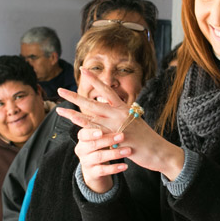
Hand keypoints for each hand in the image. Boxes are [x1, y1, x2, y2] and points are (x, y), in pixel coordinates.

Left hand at [57, 69, 184, 181]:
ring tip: (59, 110)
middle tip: (60, 89)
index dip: (94, 79)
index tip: (83, 69)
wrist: (160, 151)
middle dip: (75, 96)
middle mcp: (120, 114)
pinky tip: (74, 129)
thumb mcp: (133, 120)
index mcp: (124, 108)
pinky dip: (86, 131)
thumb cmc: (146, 138)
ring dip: (73, 114)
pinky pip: (98, 135)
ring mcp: (118, 127)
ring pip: (92, 119)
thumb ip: (119, 113)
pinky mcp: (118, 140)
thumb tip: (107, 105)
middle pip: (94, 102)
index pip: (106, 90)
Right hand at [73, 127, 130, 192]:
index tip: (102, 131)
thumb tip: (110, 104)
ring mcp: (87, 162)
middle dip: (108, 140)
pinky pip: (103, 170)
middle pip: (93, 144)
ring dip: (114, 153)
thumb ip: (102, 122)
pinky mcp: (93, 173)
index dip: (91, 133)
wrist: (95, 168)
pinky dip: (114, 168)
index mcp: (82, 138)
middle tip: (122, 136)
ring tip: (128, 150)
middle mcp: (82, 150)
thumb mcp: (99, 135)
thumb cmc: (100, 146)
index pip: (84, 134)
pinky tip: (125, 166)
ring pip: (99, 157)